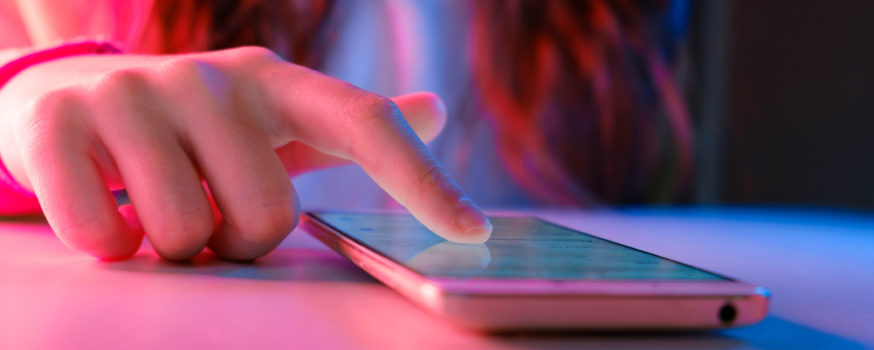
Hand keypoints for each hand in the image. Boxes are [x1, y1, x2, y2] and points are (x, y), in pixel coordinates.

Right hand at [0, 46, 491, 260]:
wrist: (66, 95)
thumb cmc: (190, 127)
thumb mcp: (271, 119)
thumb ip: (348, 126)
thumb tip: (435, 111)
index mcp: (276, 83)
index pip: (365, 123)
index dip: (422, 180)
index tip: (472, 232)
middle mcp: (213, 78)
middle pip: (268, 218)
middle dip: (236, 240)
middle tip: (206, 213)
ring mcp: (135, 93)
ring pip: (187, 233)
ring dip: (174, 244)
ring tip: (153, 203)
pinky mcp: (59, 121)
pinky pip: (104, 234)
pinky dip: (107, 243)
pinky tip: (103, 211)